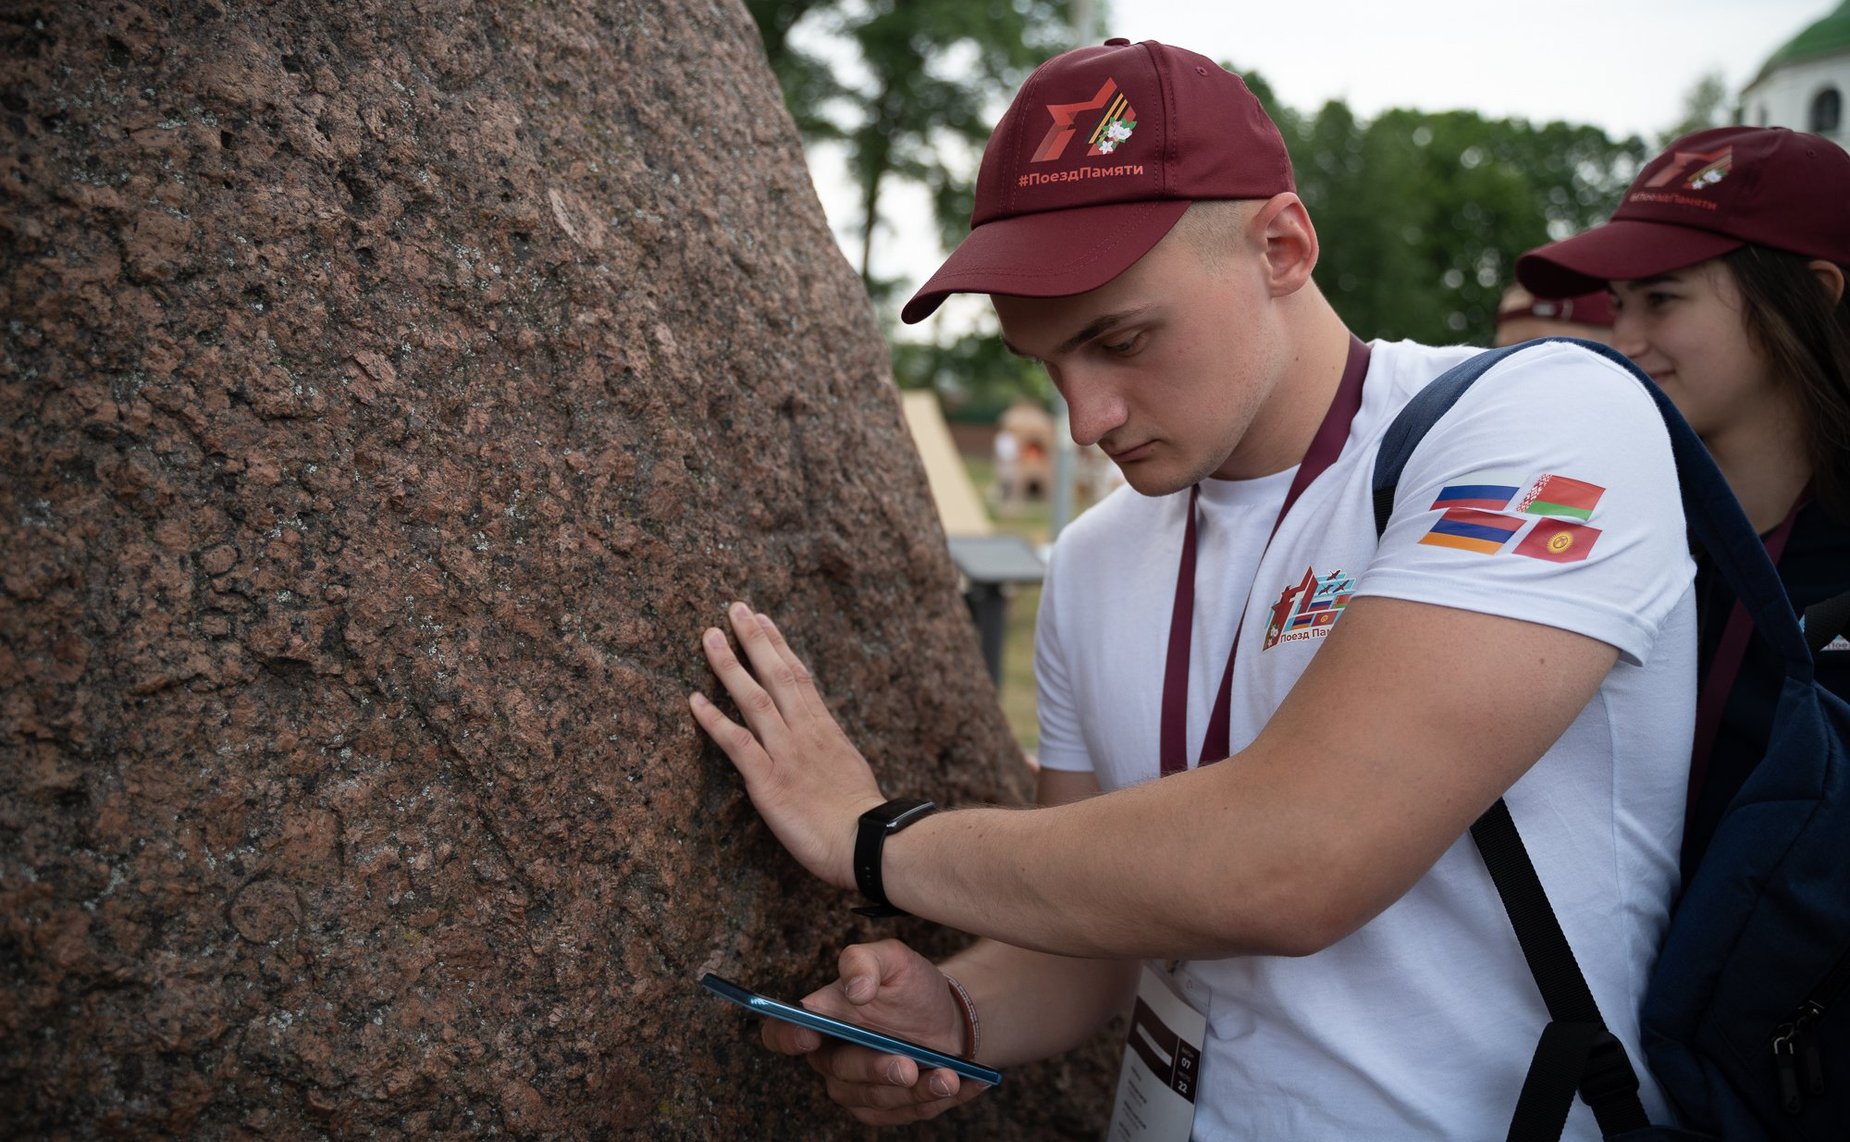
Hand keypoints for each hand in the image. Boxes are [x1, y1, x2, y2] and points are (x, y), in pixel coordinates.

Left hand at [690, 603, 884, 890]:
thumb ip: (829, 750)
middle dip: (754, 639)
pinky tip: (693, 700)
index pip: (798, 676)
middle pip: (776, 674)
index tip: (763, 620)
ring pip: (754, 698)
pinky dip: (714, 720)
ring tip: (710, 637)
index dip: (778, 645)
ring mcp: (785, 753)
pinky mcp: (768, 780)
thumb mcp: (848, 770)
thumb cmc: (860, 818)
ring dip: (731, 665)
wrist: (865, 842)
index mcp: (824, 729)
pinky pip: (737, 743)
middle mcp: (803, 732)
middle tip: (734, 608)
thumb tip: (820, 743)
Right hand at [763, 941, 990, 1125]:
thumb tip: (855, 988)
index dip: (787, 1037)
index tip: (809, 1036)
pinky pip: (906, 1113)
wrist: (947, 1017)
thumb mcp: (894, 958)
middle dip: (876, 1070)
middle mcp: (832, 1057)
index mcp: (822, 1019)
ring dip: (914, 1091)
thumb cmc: (910, 987)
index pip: (782, 1032)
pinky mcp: (885, 1110)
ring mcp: (857, 1089)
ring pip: (876, 1099)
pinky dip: (937, 1099)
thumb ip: (865, 961)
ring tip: (947, 1075)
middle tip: (908, 1065)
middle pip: (840, 1073)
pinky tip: (964, 1084)